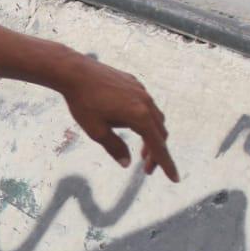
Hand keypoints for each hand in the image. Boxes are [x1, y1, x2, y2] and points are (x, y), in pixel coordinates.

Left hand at [60, 55, 179, 181]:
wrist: (74, 72)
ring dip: (151, 136)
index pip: (158, 146)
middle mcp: (145, 102)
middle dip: (156, 153)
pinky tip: (131, 125)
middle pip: (160, 133)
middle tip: (146, 169)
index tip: (174, 178)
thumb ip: (115, 148)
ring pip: (155, 118)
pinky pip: (146, 105)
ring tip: (141, 152)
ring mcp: (141, 91)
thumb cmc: (83, 103)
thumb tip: (127, 163)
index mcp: (139, 116)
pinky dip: (145, 120)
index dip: (166, 164)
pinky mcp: (134, 83)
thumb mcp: (97, 132)